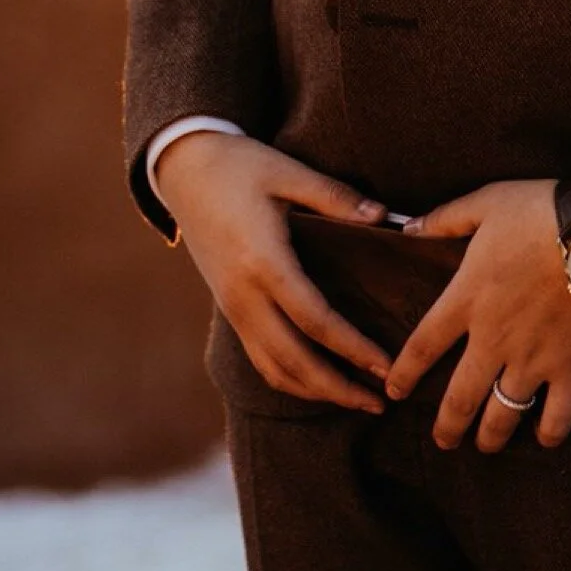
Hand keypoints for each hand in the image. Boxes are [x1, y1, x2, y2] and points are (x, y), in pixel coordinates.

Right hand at [158, 132, 395, 412]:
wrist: (183, 170)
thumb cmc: (240, 166)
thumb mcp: (288, 171)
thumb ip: (336, 197)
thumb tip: (385, 217)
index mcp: (264, 261)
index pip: (315, 320)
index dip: (353, 349)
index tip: (387, 366)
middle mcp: (244, 295)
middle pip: (294, 361)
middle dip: (338, 389)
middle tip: (381, 404)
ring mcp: (233, 307)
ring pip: (274, 370)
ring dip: (316, 391)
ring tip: (357, 400)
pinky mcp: (229, 310)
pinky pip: (260, 358)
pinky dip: (292, 379)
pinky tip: (320, 382)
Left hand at [384, 177, 570, 452]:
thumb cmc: (542, 210)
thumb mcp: (486, 203)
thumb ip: (445, 218)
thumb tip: (407, 227)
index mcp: (468, 298)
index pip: (423, 345)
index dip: (405, 373)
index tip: (395, 391)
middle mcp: (494, 339)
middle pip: (459, 398)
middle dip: (447, 427)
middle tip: (442, 441)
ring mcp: (534, 360)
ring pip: (502, 417)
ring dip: (490, 437)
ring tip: (485, 445)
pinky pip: (558, 418)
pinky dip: (549, 434)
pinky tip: (543, 437)